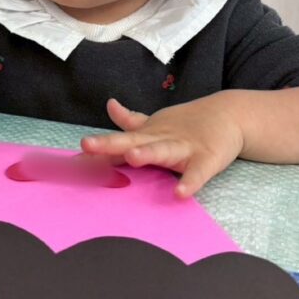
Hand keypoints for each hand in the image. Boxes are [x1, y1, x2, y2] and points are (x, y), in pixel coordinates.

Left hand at [80, 95, 244, 197]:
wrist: (228, 115)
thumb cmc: (187, 126)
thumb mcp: (155, 124)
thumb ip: (131, 120)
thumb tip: (110, 105)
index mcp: (146, 136)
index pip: (115, 144)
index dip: (94, 150)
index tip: (70, 159)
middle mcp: (160, 139)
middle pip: (131, 141)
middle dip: (109, 144)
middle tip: (87, 145)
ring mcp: (183, 148)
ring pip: (162, 150)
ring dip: (147, 153)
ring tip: (132, 157)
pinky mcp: (206, 159)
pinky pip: (197, 173)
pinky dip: (189, 182)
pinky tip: (180, 193)